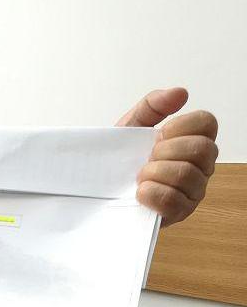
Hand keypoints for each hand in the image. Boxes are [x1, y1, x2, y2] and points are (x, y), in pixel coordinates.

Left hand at [116, 88, 217, 226]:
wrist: (98, 190)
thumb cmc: (120, 159)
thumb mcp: (130, 127)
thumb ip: (152, 106)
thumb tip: (180, 93)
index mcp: (190, 140)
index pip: (207, 123)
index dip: (180, 126)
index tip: (157, 135)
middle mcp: (199, 165)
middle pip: (203, 149)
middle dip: (166, 151)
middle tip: (146, 158)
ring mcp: (192, 191)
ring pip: (188, 175)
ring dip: (155, 173)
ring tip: (140, 177)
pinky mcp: (179, 213)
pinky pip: (175, 201)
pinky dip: (153, 194)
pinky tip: (140, 193)